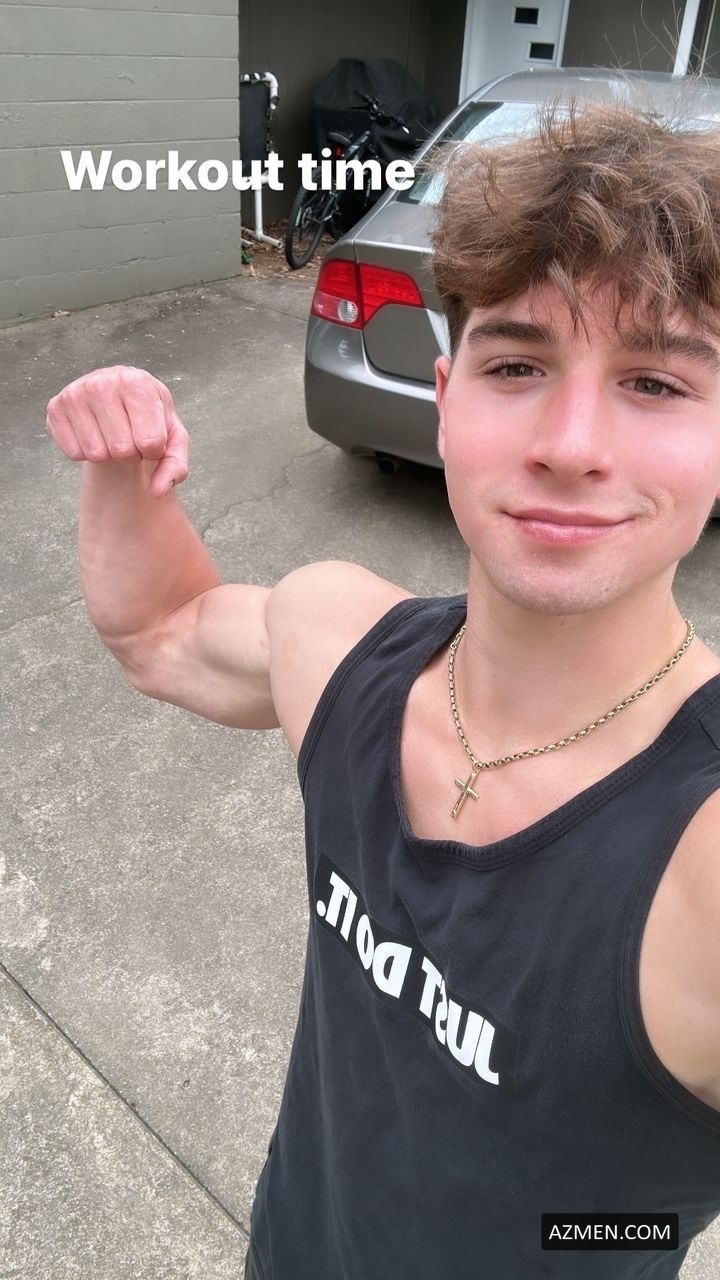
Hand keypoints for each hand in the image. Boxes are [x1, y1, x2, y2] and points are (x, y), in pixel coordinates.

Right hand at [46, 365, 189, 497]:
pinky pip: (73, 453)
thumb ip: (175, 466)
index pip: (150, 442)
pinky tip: (93, 434)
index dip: (154, 451)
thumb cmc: (150, 420)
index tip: (151, 437)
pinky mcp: (54, 408)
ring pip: (96, 454)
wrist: (120, 399)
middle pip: (122, 450)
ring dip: (109, 455)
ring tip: (113, 435)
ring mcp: (75, 393)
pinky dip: (86, 453)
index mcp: (137, 382)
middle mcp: (102, 382)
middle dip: (132, 454)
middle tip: (130, 437)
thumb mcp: (173, 439)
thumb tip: (157, 491)